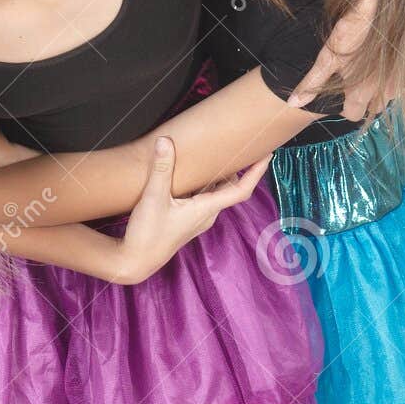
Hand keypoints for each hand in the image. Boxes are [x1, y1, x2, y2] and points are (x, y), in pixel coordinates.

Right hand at [116, 136, 272, 283]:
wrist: (136, 261)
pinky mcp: (187, 220)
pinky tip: (195, 174)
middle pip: (231, 189)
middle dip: (240, 169)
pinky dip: (206, 183)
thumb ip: (161, 169)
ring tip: (221, 155)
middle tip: (244, 147)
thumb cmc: (147, 235)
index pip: (241, 190)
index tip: (268, 156)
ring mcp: (197, 219)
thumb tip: (165, 142)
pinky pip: (204, 198)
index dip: (256, 173)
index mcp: (206, 209)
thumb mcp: (153, 198)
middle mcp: (207, 215)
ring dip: (221, 175)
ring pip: (216, 193)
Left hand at [286, 0, 389, 122]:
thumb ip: (312, 82)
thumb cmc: (355, 30)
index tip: (339, 97)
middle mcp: (382, 90)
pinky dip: (389, 79)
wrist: (384, 6)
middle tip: (352, 87)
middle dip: (363, 103)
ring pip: (387, 96)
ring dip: (377, 92)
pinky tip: (379, 64)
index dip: (344, 108)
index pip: (353, 115)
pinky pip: (398, 81)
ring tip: (365, 75)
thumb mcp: (328, 56)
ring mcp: (397, 78)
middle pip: (373, 109)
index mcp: (362, 92)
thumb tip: (294, 103)